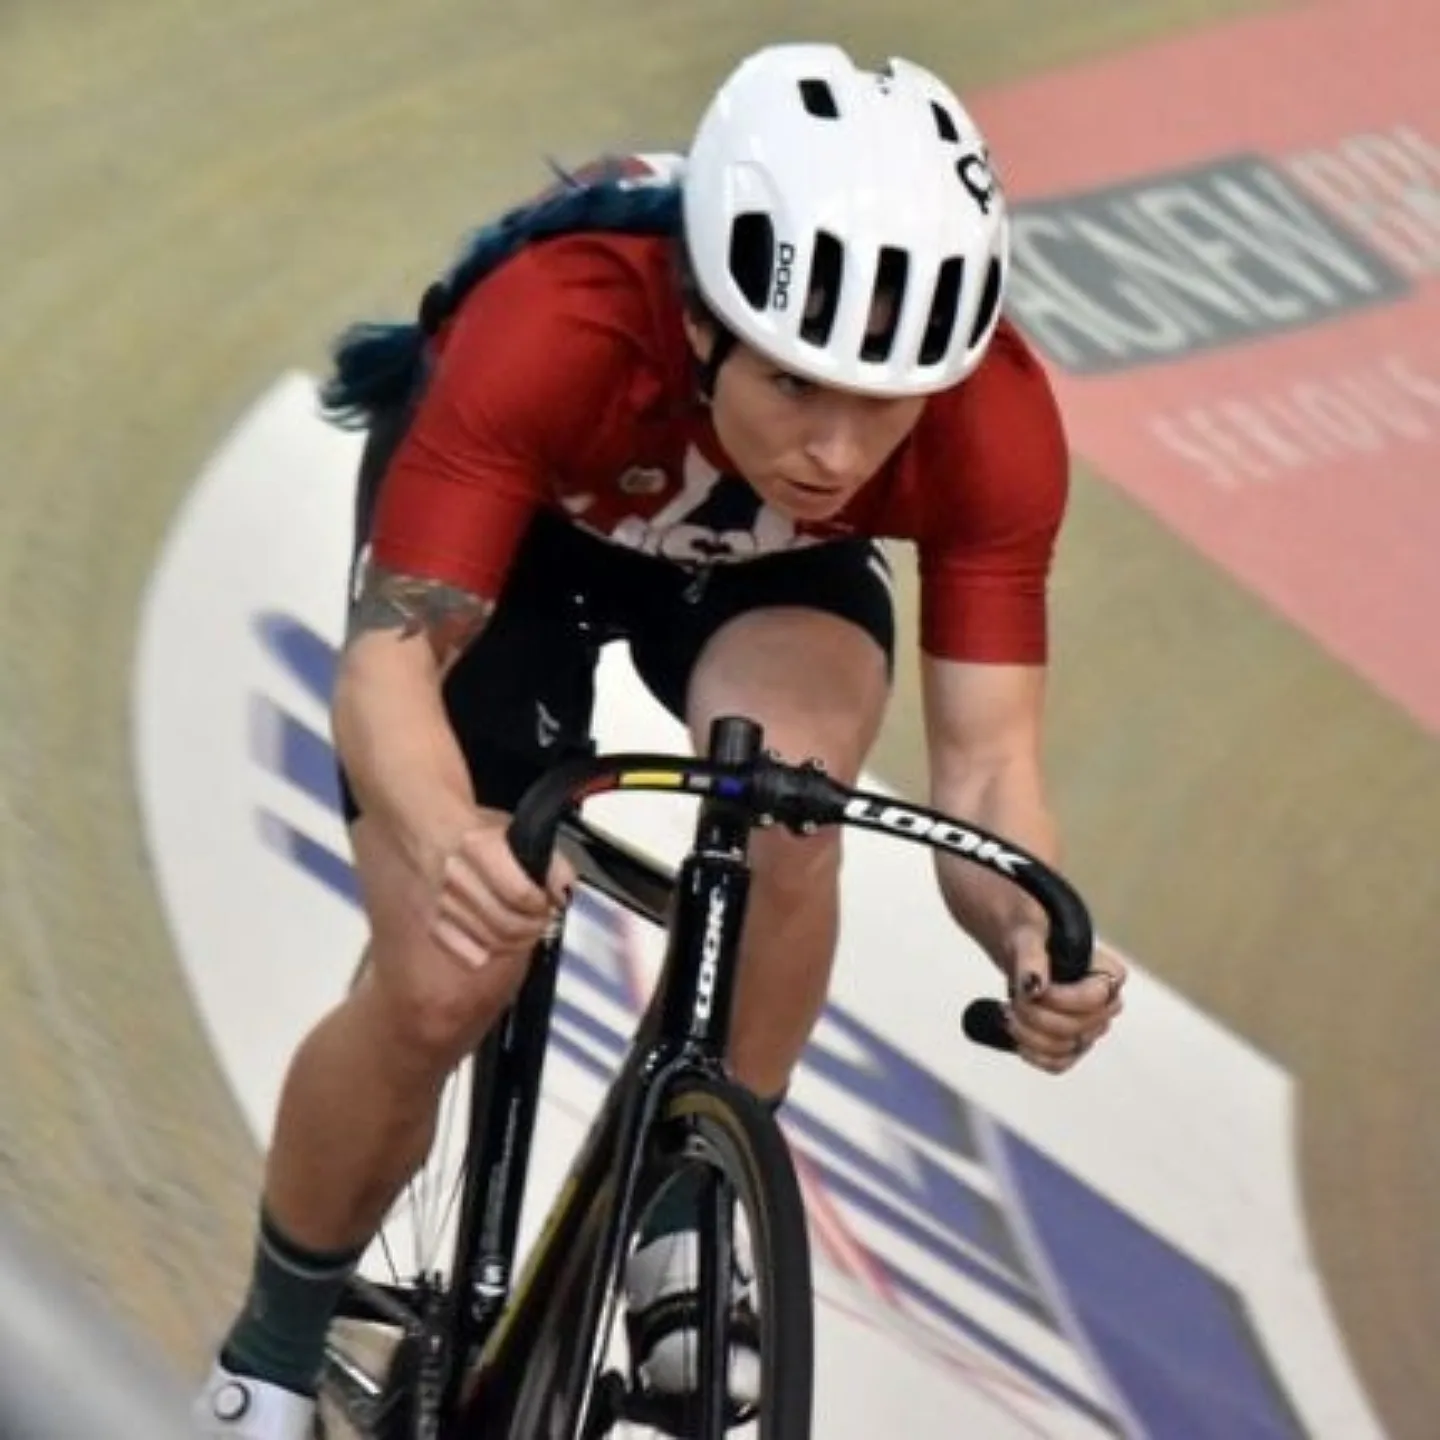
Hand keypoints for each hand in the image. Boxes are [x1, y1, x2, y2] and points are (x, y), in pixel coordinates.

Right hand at [423, 808, 574, 971]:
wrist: (433, 832)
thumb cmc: (480, 835)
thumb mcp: (521, 834)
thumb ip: (552, 864)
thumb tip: (565, 896)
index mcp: (478, 846)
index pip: (520, 893)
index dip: (542, 904)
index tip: (548, 901)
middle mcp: (455, 875)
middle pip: (507, 923)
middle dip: (535, 926)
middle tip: (542, 918)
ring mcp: (441, 903)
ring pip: (493, 943)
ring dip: (519, 941)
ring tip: (526, 927)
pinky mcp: (432, 925)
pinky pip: (470, 957)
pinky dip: (492, 954)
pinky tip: (500, 938)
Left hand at [1003, 930, 1125, 1074]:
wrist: (1022, 955)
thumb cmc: (1032, 938)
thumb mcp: (1028, 936)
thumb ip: (1031, 957)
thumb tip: (1034, 985)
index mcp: (1109, 975)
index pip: (1095, 999)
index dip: (1061, 999)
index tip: (1034, 986)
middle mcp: (1106, 1006)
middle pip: (1077, 1028)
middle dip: (1037, 1014)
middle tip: (1015, 996)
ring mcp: (1090, 1029)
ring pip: (1065, 1048)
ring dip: (1029, 1034)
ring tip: (1010, 1012)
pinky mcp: (1072, 1046)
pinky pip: (1058, 1064)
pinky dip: (1032, 1053)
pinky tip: (1016, 1035)